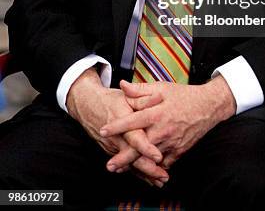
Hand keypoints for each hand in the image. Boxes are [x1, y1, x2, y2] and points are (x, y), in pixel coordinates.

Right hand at [66, 67, 167, 184]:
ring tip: (160, 181)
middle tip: (163, 177)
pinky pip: (125, 164)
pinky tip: (149, 179)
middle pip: (132, 157)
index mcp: (122, 122)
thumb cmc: (110, 100)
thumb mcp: (127, 96)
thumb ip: (142, 98)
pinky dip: (137, 172)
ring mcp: (113, 147)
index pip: (135, 137)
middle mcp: (116, 138)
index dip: (146, 148)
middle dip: (148, 169)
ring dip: (144, 174)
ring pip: (129, 164)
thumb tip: (159, 97)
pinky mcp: (111, 151)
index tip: (158, 156)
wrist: (87, 105)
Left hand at [100, 76, 235, 170]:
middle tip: (109, 165)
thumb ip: (140, 90)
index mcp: (157, 113)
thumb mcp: (162, 88)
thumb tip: (122, 86)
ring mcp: (171, 142)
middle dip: (123, 158)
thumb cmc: (183, 95)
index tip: (102, 130)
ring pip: (150, 158)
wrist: (208, 106)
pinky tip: (144, 170)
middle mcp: (163, 130)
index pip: (133, 121)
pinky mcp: (179, 151)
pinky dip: (154, 168)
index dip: (117, 126)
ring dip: (136, 165)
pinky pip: (164, 163)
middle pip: (139, 147)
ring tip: (121, 170)